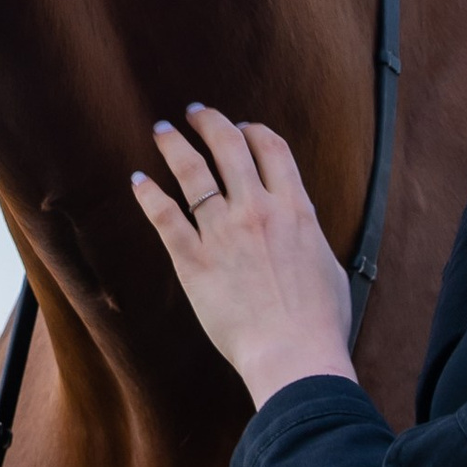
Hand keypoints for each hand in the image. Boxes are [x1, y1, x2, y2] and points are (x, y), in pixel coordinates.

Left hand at [131, 107, 355, 410]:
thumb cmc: (320, 321)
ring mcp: (223, 233)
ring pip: (193, 173)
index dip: (255, 131)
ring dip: (175, 145)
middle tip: (195, 111)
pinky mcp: (194, 260)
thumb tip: (302, 229)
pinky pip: (165, 216)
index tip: (243, 127)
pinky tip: (138, 181)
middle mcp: (258, 210)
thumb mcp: (329, 266)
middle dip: (210, 122)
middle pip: (230, 147)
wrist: (294, 354)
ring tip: (162, 129)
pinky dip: (149, 194)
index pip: (272, 149)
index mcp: (295, 209)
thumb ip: (309, 237)